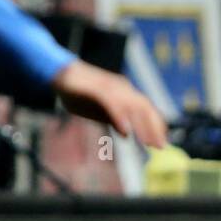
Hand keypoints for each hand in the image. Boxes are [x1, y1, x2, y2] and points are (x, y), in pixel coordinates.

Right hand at [52, 60, 167, 147]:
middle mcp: (121, 88)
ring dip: (142, 126)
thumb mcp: (98, 111)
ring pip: (132, 106)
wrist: (58, 73)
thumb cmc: (79, 93)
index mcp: (124, 92)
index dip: (156, 125)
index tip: (162, 143)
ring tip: (148, 143)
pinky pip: (112, 103)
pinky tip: (126, 132)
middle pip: (144, 108)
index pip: (146, 109)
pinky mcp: (96, 88)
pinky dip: (121, 117)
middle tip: (160, 147)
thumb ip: (113, 119)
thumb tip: (127, 133)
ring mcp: (110, 87)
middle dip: (154, 128)